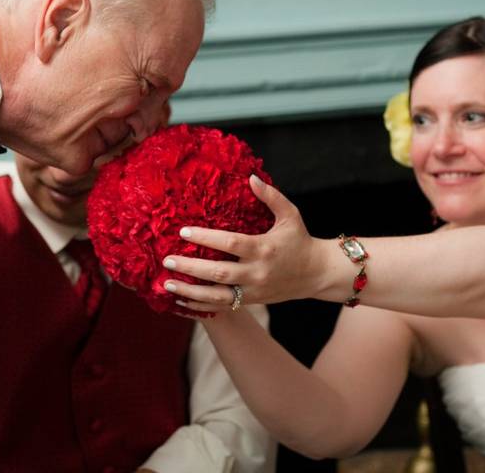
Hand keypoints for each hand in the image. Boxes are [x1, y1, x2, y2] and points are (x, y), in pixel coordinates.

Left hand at [162, 175, 325, 312]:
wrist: (317, 274)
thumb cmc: (300, 240)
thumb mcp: (290, 215)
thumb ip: (271, 196)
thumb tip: (251, 177)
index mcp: (264, 248)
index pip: (230, 244)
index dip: (205, 238)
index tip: (183, 232)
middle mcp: (257, 272)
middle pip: (218, 272)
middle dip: (190, 267)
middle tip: (167, 260)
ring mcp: (253, 290)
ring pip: (216, 295)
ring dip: (189, 291)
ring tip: (167, 283)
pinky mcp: (251, 301)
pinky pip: (221, 307)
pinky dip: (200, 306)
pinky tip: (180, 301)